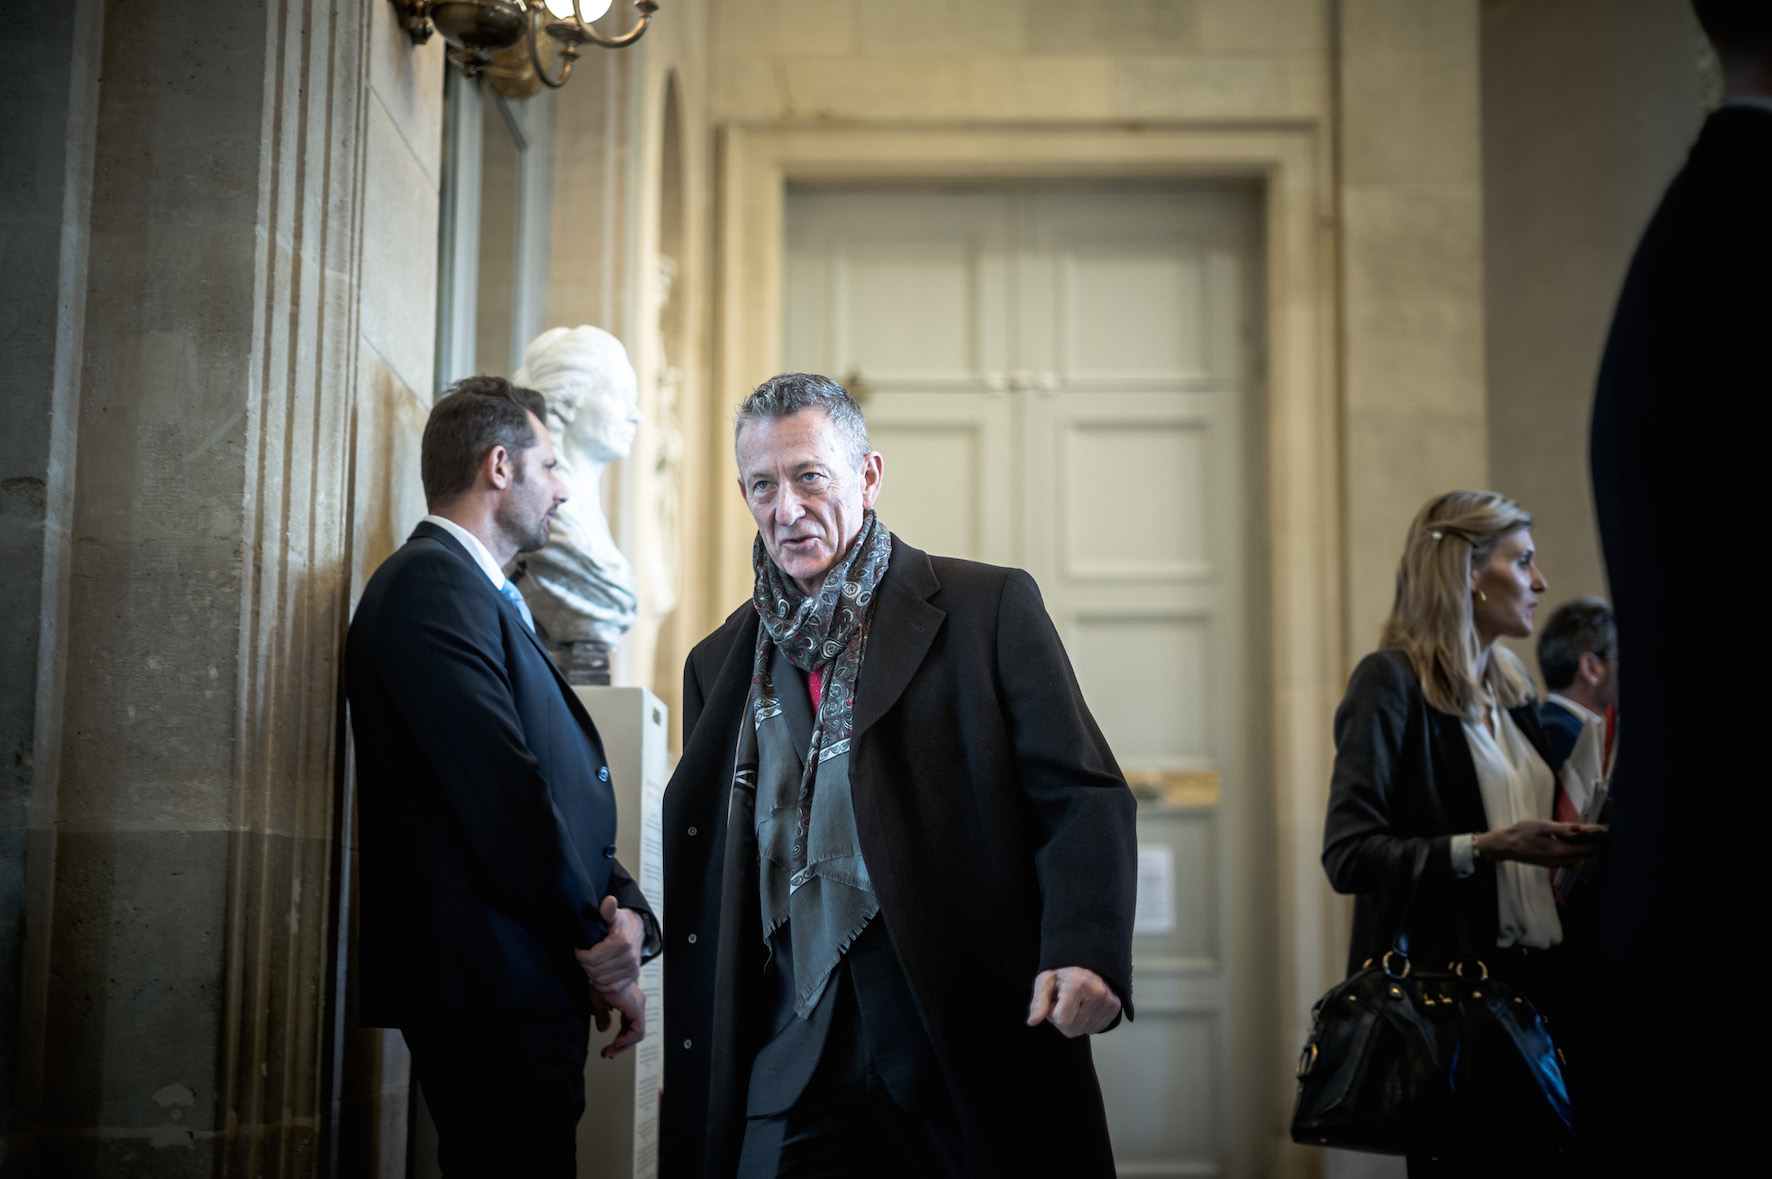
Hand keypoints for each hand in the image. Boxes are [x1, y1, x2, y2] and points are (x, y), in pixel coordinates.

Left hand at [575, 896, 642, 990]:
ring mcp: (632, 969)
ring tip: (590, 964)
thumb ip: (608, 910)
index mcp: (622, 943)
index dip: (580, 954)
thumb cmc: (622, 923)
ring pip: (601, 980)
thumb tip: (608, 901)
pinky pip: (610, 987)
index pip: (592, 958)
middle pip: (595, 971)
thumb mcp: (614, 914)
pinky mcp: (632, 976)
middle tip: (583, 956)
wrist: (637, 930)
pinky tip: (597, 974)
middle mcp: (629, 958)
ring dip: (591, 974)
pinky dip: (600, 984)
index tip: (578, 948)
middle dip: (584, 964)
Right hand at [589, 981, 646, 1058]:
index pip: (630, 1027)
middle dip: (621, 1045)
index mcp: (630, 1003)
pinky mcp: (636, 1008)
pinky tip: (617, 1042)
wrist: (600, 972)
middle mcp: (638, 1004)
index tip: (608, 1048)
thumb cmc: (599, 982)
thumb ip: (603, 1016)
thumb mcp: (598, 1003)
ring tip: (610, 1050)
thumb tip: (604, 1029)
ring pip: (638, 1033)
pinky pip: (637, 1030)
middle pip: (635, 1032)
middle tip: (608, 1053)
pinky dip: (628, 1039)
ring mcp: (638, 1006)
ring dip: (624, 1045)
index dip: (621, 1040)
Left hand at [1026, 967, 1121, 1037]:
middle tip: (1065, 1001)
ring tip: (1076, 1003)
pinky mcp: (1116, 1007)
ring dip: (1076, 1021)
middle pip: (1072, 1029)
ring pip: (1084, 1031)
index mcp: (1078, 984)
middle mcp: (1097, 992)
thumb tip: (1032, 1022)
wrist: (1086, 966)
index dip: (1053, 1012)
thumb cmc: (1062, 976)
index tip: (1056, 999)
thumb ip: (1038, 1003)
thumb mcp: (1045, 982)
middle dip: (1064, 1019)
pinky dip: (1087, 1022)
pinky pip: (1095, 1030)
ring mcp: (1109, 1000)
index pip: (1061, 1020)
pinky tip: (1086, 1007)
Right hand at [1474, 820, 1593, 867]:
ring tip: (1589, 839)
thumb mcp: (1541, 826)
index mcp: (1560, 850)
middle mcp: (1560, 860)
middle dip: (1594, 846)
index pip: (1587, 849)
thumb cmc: (1521, 834)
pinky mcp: (1550, 863)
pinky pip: (1569, 861)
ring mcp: (1555, 863)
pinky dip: (1575, 854)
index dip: (1598, 840)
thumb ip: (1563, 829)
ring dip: (1585, 852)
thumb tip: (1581, 829)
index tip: (1605, 831)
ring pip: (1578, 860)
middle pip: (1585, 857)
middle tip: (1600, 834)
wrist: (1505, 846)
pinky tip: (1572, 844)